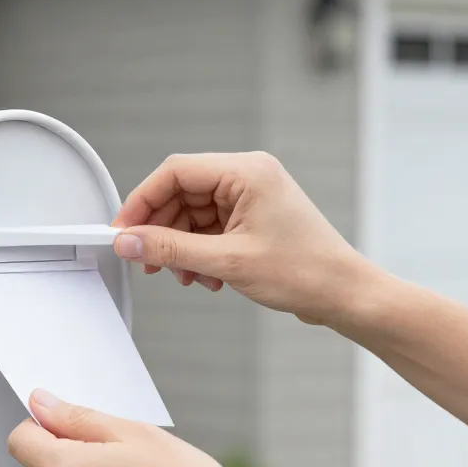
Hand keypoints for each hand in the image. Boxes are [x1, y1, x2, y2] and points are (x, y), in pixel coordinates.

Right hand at [111, 151, 372, 325]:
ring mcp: (250, 196)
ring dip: (180, 246)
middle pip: (180, 193)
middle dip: (161, 230)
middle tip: (147, 260)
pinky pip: (208, 227)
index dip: (142, 201)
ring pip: (192, 213)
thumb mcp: (226, 261)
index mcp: (246, 171)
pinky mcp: (251, 216)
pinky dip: (198, 251)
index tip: (123, 231)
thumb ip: (171, 248)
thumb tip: (129, 242)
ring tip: (185, 275)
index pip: (175, 172)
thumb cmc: (305, 271)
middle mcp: (247, 176)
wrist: (344, 294)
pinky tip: (204, 275)